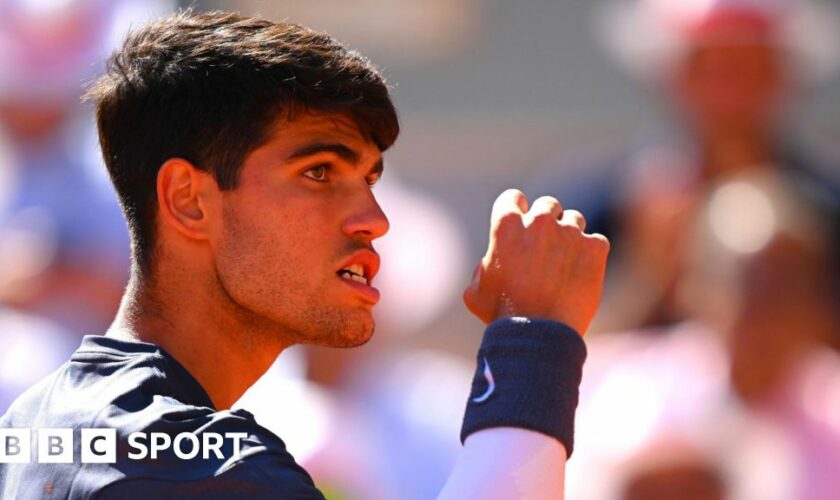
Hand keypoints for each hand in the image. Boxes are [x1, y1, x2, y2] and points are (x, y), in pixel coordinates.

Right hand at [463, 189, 609, 334]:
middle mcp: (539, 221)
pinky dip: (591, 255)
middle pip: (547, 205)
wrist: (540, 335)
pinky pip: (596, 241)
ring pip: (574, 220)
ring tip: (565, 264)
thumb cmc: (503, 316)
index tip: (521, 221)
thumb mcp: (475, 292)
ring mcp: (570, 232)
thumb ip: (482, 269)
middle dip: (547, 222)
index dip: (517, 209)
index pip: (512, 197)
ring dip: (570, 236)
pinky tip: (581, 275)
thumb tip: (489, 265)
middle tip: (546, 247)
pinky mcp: (595, 247)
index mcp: (506, 224)